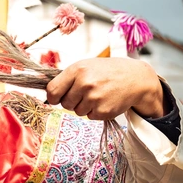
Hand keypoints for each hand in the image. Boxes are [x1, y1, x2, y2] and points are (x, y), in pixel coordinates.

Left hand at [46, 58, 166, 120]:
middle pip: (64, 103)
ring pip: (77, 111)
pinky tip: (105, 100)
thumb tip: (47, 91)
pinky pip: (89, 116)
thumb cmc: (107, 71)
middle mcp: (85, 83)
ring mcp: (94, 98)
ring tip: (97, 95)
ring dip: (84, 106)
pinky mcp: (103, 111)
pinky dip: (95, 111)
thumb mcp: (86, 66)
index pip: (52, 90)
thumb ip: (67, 77)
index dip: (53, 97)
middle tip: (85, 93)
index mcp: (77, 70)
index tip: (57, 98)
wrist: (135, 78)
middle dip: (72, 101)